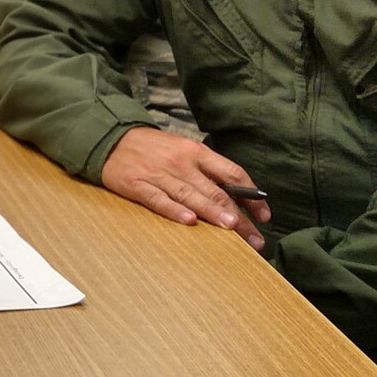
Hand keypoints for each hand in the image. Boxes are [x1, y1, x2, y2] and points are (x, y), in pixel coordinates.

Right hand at [99, 127, 269, 248]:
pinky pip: (159, 200)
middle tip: (254, 238)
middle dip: (238, 216)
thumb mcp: (184, 149)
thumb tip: (237, 195)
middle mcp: (181, 162)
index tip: (264, 216)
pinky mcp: (137, 185)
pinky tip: (189, 221)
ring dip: (213, 213)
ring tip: (231, 228)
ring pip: (191, 196)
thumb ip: (207, 169)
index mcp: (196, 152)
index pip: (232, 173)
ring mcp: (158, 174)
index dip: (251, 195)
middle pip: (215, 191)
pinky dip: (174, 210)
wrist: (111, 138)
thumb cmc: (153, 148)